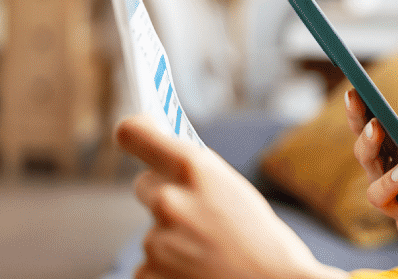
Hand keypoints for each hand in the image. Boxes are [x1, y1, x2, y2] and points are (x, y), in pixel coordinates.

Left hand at [116, 114, 347, 278]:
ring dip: (172, 239)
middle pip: (144, 185)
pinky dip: (168, 270)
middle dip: (164, 195)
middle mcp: (168, 199)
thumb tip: (163, 154)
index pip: (133, 133)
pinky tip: (198, 272)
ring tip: (209, 253)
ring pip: (152, 229)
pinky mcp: (147, 274)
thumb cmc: (264, 242)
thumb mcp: (234, 191)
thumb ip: (197, 172)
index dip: (136, 132)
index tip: (142, 134)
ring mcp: (155, 240)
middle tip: (197, 215)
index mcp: (194, 168)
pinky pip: (149, 263)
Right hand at [345, 90, 397, 255]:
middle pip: (365, 160)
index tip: (355, 92)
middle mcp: (383, 176)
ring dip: (388, 181)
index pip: (365, 130)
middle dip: (367, 143)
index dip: (357, 113)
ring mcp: (395, 204)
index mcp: (389, 150)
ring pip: (378, 196)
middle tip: (376, 127)